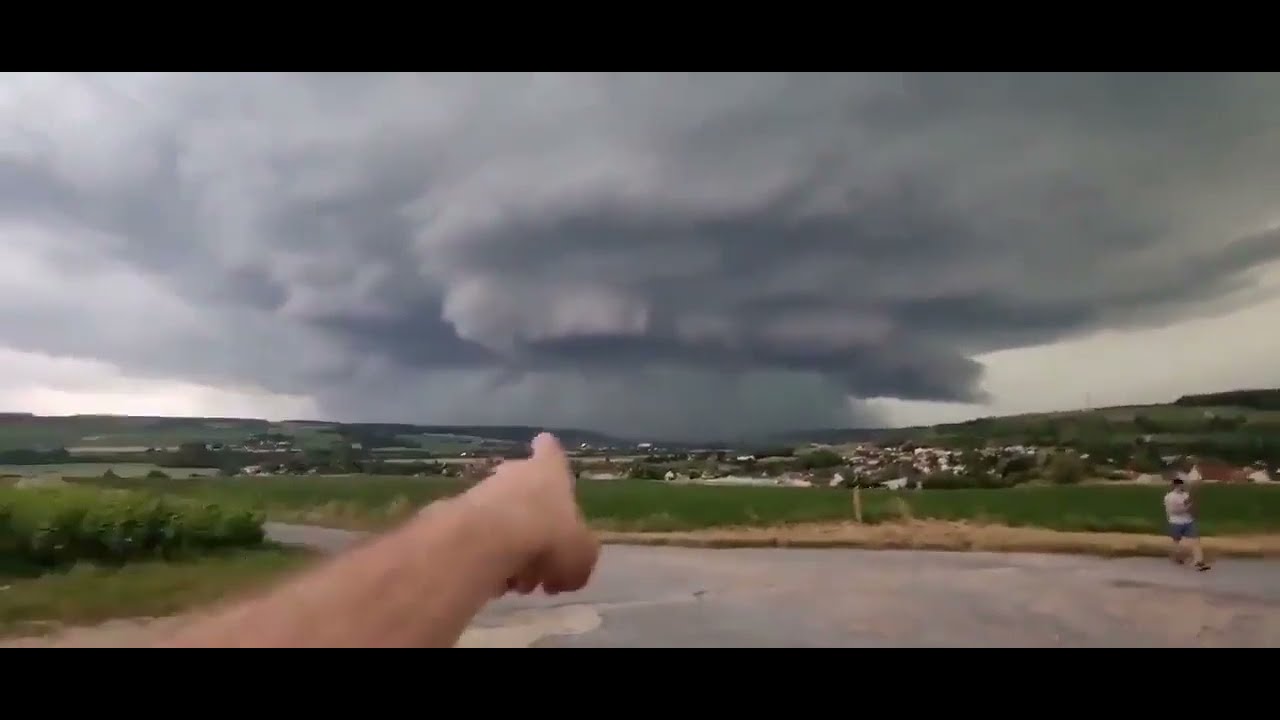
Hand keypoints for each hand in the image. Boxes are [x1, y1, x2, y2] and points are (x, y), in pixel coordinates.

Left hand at [460, 432, 598, 595]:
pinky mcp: (455, 519)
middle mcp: (514, 473)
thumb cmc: (549, 536)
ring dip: (510, 546)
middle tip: (542, 557)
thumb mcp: (581, 555)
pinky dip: (487, 558)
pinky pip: (479, 539)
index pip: (550, 450)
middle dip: (533, 520)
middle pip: (523, 488)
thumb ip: (579, 560)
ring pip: (501, 518)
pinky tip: (496, 583)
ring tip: (519, 581)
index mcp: (549, 471)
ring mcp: (481, 493)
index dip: (549, 454)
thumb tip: (570, 572)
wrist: (488, 542)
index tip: (546, 456)